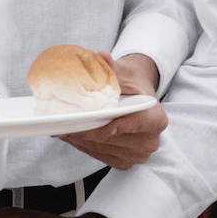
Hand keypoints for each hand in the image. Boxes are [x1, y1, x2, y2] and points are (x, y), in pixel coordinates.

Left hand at [57, 54, 163, 168]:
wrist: (138, 98)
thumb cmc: (132, 85)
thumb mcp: (125, 73)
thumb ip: (112, 67)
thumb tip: (102, 56)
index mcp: (156, 119)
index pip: (130, 124)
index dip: (107, 124)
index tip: (85, 121)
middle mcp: (150, 141)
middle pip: (109, 138)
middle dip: (83, 130)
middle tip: (60, 122)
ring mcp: (137, 155)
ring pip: (99, 148)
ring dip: (78, 139)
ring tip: (61, 126)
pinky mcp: (123, 161)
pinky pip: (98, 155)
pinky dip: (82, 145)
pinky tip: (71, 133)